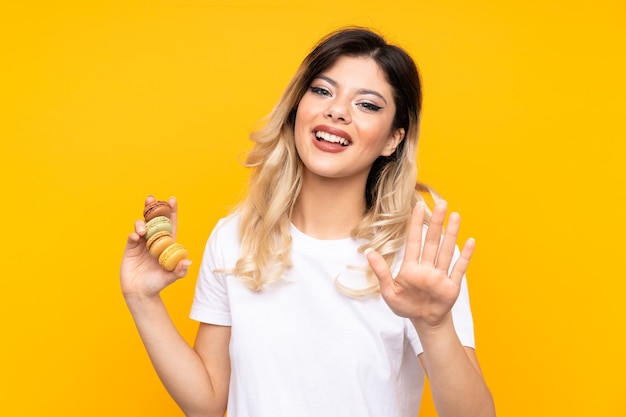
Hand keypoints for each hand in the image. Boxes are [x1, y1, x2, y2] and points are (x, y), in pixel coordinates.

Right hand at [120, 196, 190, 298]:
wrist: (141, 293)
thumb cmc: (158, 284)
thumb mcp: (171, 277)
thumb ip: (180, 270)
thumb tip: (188, 261)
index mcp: (166, 244)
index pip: (169, 224)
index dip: (171, 211)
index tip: (172, 199)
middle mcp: (154, 240)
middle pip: (154, 220)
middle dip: (152, 208)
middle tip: (151, 198)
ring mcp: (141, 243)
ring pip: (141, 225)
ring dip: (142, 223)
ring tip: (142, 231)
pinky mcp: (130, 248)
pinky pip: (131, 237)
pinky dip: (133, 234)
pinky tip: (136, 237)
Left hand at [366, 201, 474, 329]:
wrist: (424, 321)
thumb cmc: (405, 305)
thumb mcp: (389, 291)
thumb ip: (381, 272)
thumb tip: (369, 252)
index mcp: (411, 267)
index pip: (414, 241)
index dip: (416, 224)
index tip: (419, 206)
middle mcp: (427, 267)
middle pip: (433, 241)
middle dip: (436, 223)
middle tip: (441, 203)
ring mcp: (440, 275)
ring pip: (447, 251)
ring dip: (452, 234)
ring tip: (455, 216)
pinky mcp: (451, 286)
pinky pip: (459, 269)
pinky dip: (465, 256)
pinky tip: (470, 241)